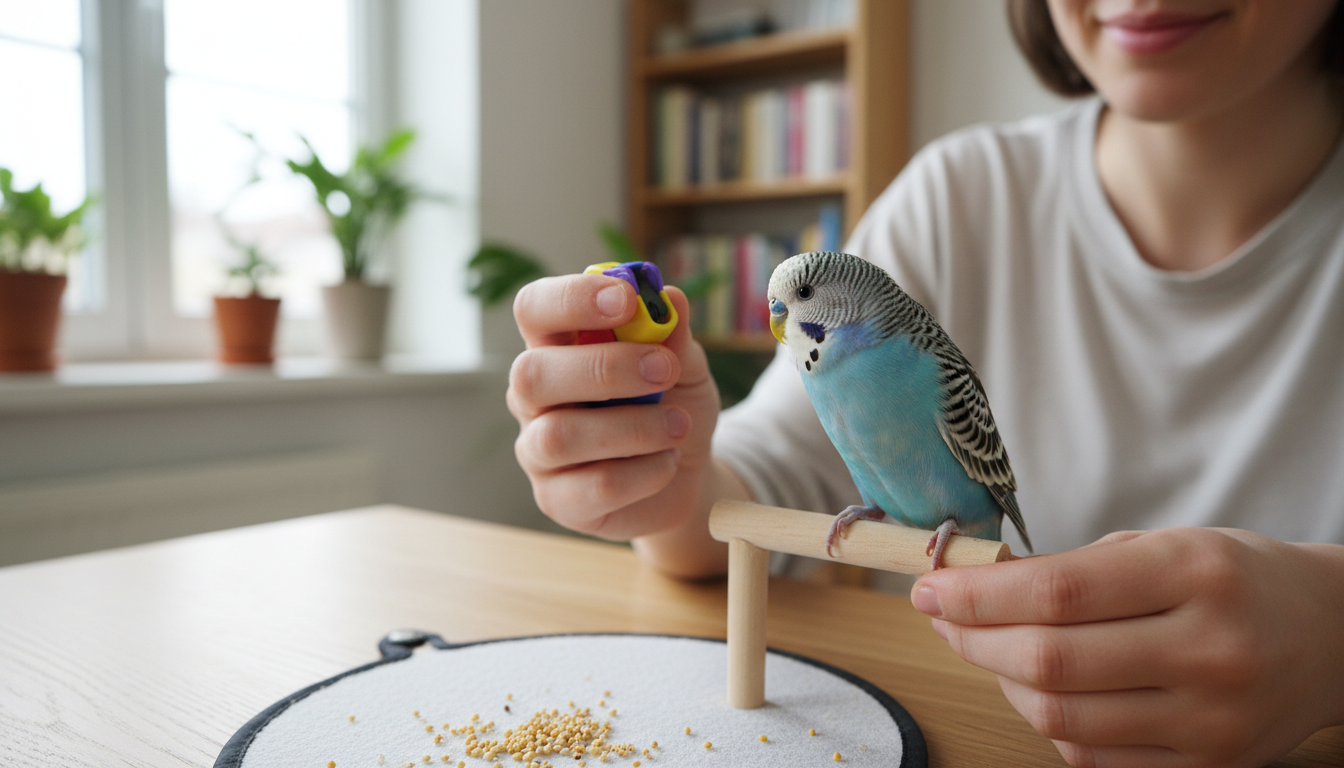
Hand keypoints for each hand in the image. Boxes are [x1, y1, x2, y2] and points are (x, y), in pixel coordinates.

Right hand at [507, 273, 723, 547]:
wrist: (687, 474)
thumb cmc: (672, 405)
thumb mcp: (685, 365)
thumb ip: (674, 335)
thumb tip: (669, 298)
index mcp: (556, 347)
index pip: (534, 308)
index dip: (570, 298)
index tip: (626, 300)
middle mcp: (534, 397)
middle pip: (531, 374)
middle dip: (604, 368)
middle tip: (665, 370)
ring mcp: (538, 452)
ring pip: (559, 436)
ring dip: (633, 427)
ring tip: (679, 425)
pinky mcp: (559, 500)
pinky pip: (594, 486)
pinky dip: (644, 472)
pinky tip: (667, 462)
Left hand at [911, 528, 1343, 766]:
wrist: (1332, 636)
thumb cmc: (1234, 579)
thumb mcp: (1165, 545)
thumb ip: (1074, 571)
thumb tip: (975, 589)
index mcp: (1195, 573)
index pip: (1055, 593)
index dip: (977, 595)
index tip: (932, 587)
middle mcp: (1210, 650)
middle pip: (1049, 661)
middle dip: (972, 639)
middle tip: (943, 618)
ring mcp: (1213, 720)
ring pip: (1063, 718)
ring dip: (1001, 684)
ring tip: (988, 651)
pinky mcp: (1211, 766)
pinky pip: (1095, 757)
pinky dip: (1050, 725)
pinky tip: (1041, 691)